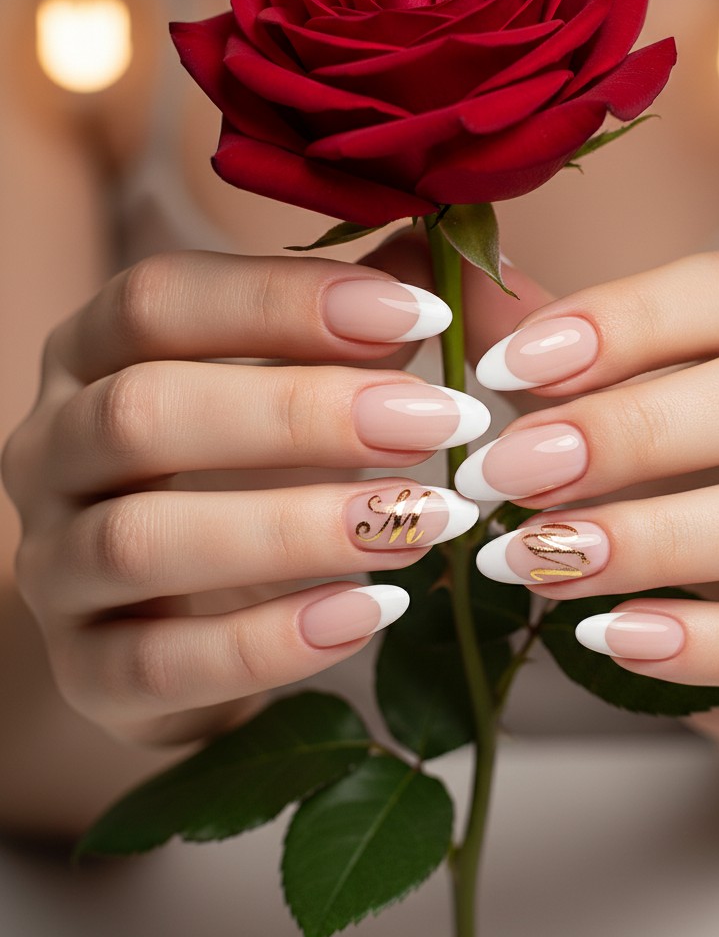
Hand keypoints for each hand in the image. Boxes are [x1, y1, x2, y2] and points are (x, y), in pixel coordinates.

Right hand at [1, 251, 485, 747]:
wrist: (193, 618)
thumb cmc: (253, 475)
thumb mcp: (298, 381)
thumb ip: (363, 323)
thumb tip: (449, 263)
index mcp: (92, 356)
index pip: (156, 300)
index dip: (284, 299)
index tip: (421, 319)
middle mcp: (50, 451)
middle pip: (141, 412)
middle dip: (301, 414)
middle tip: (439, 423)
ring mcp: (54, 568)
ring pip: (140, 540)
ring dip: (295, 529)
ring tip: (426, 520)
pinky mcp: (88, 673)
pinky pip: (160, 665)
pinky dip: (273, 642)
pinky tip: (374, 612)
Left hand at [457, 251, 718, 740]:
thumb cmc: (688, 477)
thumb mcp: (627, 400)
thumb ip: (555, 353)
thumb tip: (463, 291)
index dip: (622, 322)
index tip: (501, 371)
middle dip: (627, 433)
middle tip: (504, 474)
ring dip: (653, 540)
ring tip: (536, 561)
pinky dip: (709, 643)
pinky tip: (609, 638)